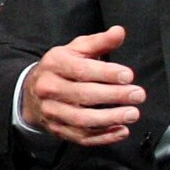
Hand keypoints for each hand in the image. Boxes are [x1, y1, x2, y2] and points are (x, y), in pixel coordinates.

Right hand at [21, 25, 144, 146]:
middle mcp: (49, 88)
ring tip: (133, 114)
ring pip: (82, 119)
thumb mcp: (76, 49)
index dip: (107, 74)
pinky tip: (121, 131)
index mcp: (54, 64)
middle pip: (83, 95)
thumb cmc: (60, 68)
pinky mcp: (57, 129)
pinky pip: (81, 137)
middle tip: (138, 95)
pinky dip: (104, 137)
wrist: (31, 93)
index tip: (129, 76)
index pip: (81, 70)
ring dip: (111, 118)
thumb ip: (99, 42)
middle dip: (114, 96)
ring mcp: (52, 111)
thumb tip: (119, 32)